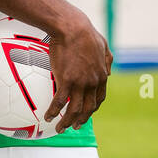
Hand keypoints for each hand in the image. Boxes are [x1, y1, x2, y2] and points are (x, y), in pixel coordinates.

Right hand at [45, 15, 111, 131]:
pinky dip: (53, 111)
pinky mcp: (66, 80)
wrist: (72, 28)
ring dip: (66, 122)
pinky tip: (47, 116)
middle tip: (74, 127)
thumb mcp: (103, 45)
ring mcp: (79, 83)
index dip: (92, 109)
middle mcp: (92, 83)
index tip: (86, 114)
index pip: (99, 99)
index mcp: (101, 75)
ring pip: (73, 110)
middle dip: (81, 120)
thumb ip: (107, 60)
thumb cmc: (86, 33)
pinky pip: (58, 101)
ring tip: (59, 129)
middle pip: (87, 108)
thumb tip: (109, 72)